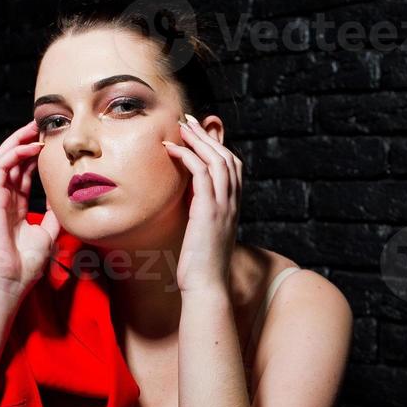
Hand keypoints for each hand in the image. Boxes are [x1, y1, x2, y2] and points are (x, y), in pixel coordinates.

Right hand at [0, 119, 60, 301]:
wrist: (9, 281)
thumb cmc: (25, 264)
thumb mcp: (48, 234)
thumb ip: (53, 215)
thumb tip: (66, 198)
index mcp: (15, 208)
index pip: (23, 174)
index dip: (35, 157)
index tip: (51, 144)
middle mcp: (4, 200)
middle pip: (13, 162)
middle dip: (27, 142)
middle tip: (43, 126)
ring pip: (3, 159)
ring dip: (18, 141)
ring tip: (34, 128)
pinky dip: (14, 153)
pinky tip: (31, 147)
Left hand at [162, 113, 238, 294]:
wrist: (207, 286)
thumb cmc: (201, 265)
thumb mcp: (203, 232)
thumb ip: (200, 212)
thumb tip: (187, 200)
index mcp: (233, 207)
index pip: (233, 166)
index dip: (218, 146)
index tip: (199, 133)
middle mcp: (233, 203)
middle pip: (226, 157)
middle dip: (207, 136)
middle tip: (188, 120)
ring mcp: (224, 206)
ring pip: (216, 160)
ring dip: (198, 140)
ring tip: (180, 127)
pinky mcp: (209, 211)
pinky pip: (201, 174)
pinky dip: (188, 156)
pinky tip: (172, 148)